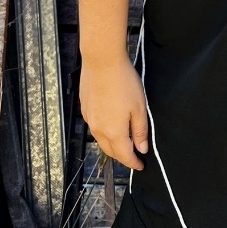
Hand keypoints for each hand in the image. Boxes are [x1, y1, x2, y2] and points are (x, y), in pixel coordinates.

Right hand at [79, 51, 149, 169]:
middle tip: (132, 156)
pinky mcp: (85, 108)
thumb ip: (140, 130)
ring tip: (122, 142)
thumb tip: (142, 149)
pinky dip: (103, 131)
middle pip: (110, 151)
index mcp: (114, 132)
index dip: (134, 163)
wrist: (102, 61)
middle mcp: (98, 130)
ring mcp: (89, 119)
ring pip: (100, 140)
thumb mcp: (139, 107)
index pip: (124, 155)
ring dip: (111, 144)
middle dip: (122, 156)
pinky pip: (94, 127)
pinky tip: (109, 124)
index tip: (141, 165)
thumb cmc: (124, 82)